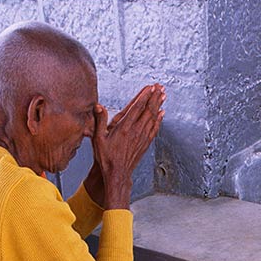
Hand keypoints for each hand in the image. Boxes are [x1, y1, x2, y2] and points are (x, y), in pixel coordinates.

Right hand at [90, 84, 165, 209]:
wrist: (117, 174)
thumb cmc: (106, 157)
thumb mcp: (98, 138)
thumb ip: (99, 121)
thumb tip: (98, 106)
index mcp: (124, 128)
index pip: (137, 108)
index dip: (144, 96)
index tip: (150, 87)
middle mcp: (136, 131)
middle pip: (148, 110)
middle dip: (154, 97)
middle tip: (160, 87)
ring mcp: (142, 138)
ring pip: (153, 118)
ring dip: (158, 105)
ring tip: (163, 95)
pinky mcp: (145, 144)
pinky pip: (154, 129)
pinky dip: (159, 120)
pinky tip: (162, 114)